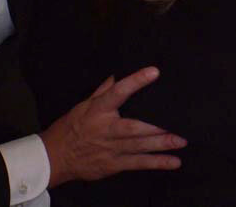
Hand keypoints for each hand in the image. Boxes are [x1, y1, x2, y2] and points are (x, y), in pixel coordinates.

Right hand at [40, 67, 186, 187]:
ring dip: (161, 145)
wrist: (54, 158)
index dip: (136, 81)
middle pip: (134, 128)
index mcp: (97, 110)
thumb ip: (102, 91)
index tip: (154, 72)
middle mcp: (105, 130)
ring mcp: (110, 149)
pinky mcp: (113, 165)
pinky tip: (173, 162)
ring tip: (181, 141)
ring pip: (139, 147)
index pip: (118, 92)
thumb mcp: (82, 105)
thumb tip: (116, 75)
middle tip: (178, 122)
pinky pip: (138, 164)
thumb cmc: (70, 127)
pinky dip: (157, 163)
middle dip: (156, 127)